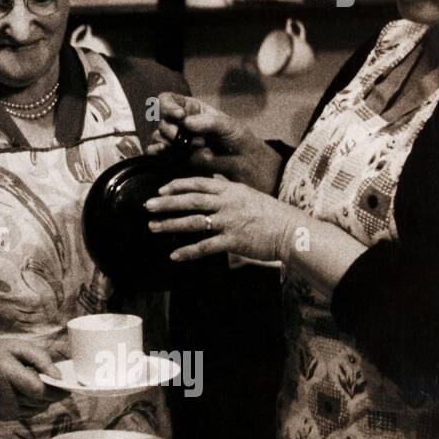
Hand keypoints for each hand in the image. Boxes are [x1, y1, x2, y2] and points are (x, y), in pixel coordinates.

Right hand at [0, 340, 60, 420]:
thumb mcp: (18, 346)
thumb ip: (41, 359)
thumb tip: (58, 378)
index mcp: (5, 374)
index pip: (38, 390)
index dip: (56, 390)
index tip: (68, 387)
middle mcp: (3, 396)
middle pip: (40, 401)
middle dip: (51, 393)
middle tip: (53, 381)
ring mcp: (2, 410)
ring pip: (37, 409)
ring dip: (43, 398)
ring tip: (33, 382)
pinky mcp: (3, 416)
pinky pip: (30, 412)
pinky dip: (34, 403)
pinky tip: (25, 390)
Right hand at [146, 92, 282, 193]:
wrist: (241, 162)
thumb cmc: (236, 138)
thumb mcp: (227, 125)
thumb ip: (208, 122)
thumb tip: (186, 122)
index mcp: (191, 108)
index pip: (168, 100)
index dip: (168, 106)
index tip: (180, 115)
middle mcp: (179, 122)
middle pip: (162, 119)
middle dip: (173, 129)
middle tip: (190, 139)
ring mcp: (175, 139)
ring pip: (159, 135)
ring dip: (171, 141)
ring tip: (194, 148)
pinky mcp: (173, 155)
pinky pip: (156, 150)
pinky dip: (156, 150)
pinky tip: (162, 151)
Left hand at [146, 176, 309, 262]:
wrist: (291, 230)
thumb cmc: (270, 213)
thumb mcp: (247, 194)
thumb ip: (227, 190)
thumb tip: (209, 185)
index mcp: (230, 189)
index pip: (198, 183)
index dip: (177, 185)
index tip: (161, 189)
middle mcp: (227, 203)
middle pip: (190, 200)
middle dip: (166, 203)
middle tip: (147, 206)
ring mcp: (229, 222)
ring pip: (193, 222)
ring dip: (170, 224)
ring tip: (153, 227)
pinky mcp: (232, 241)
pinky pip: (205, 246)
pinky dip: (188, 251)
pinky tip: (174, 255)